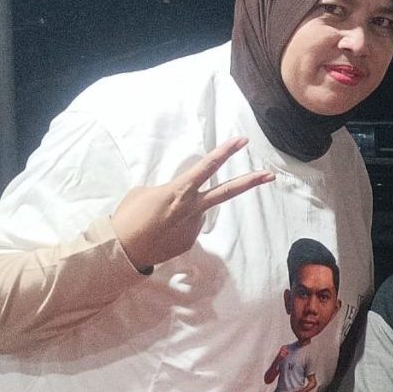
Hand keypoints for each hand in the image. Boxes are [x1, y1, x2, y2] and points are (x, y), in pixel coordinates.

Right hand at [110, 137, 273, 271]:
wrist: (123, 250)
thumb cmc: (128, 217)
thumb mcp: (144, 193)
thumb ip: (167, 191)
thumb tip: (179, 198)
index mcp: (179, 190)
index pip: (207, 166)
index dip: (225, 152)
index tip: (242, 141)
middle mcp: (192, 207)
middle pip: (228, 192)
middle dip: (251, 182)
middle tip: (270, 175)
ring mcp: (194, 226)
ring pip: (196, 211)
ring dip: (182, 212)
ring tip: (157, 221)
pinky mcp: (190, 240)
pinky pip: (187, 227)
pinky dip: (175, 227)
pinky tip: (159, 232)